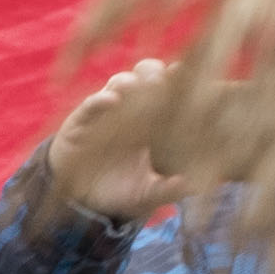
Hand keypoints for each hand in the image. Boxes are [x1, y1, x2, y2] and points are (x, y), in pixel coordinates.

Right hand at [41, 62, 185, 222]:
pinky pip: (90, 104)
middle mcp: (133, 110)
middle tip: (164, 80)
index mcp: (156, 123)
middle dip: (155, 73)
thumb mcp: (147, 195)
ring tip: (138, 87)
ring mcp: (107, 112)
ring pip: (120, 82)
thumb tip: (193, 185)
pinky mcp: (81, 120)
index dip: (181, 84)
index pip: (171, 93)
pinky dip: (100, 99)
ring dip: (130, 82)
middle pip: (147, 76)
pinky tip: (111, 101)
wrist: (80, 200)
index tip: (194, 81)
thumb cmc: (121, 192)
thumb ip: (168, 190)